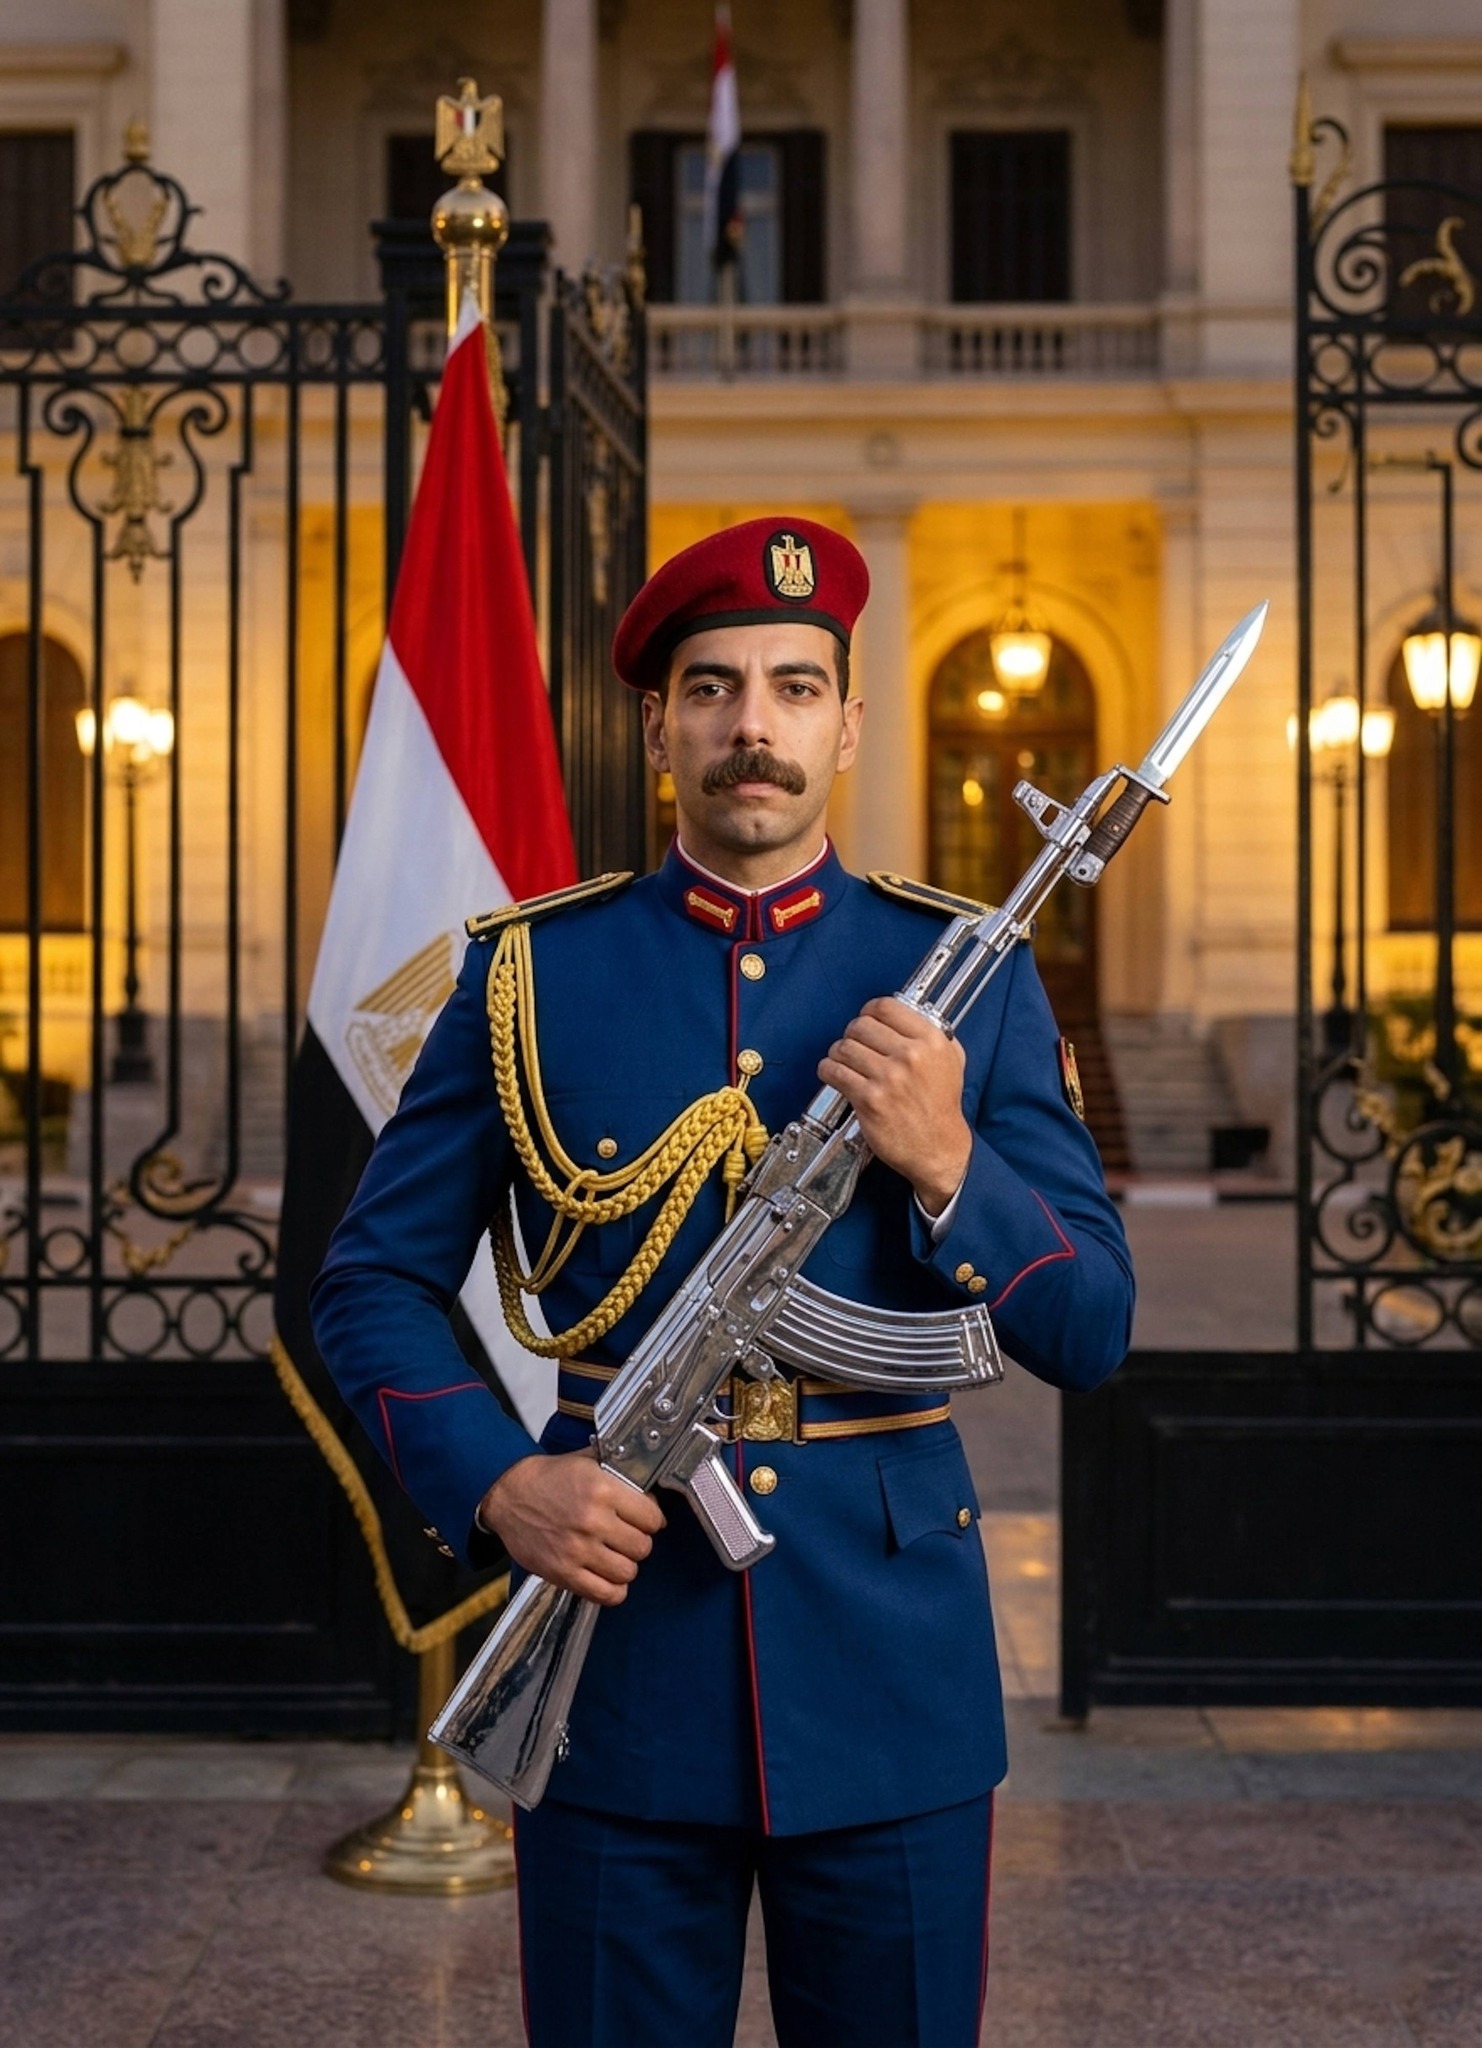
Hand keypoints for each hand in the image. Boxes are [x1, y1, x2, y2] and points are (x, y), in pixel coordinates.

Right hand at [477, 1449, 665, 1605]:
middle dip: (638, 1541)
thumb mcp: (588, 1462)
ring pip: (628, 1573)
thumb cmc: (548, 1478)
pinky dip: (612, 1590)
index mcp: (602, 1490)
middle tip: (627, 1536)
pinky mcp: (562, 1573)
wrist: (508, 1493)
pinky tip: (606, 1576)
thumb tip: (653, 1489)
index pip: (652, 1517)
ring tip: (614, 1555)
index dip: (652, 1519)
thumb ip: (622, 1473)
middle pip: (643, 1547)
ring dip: (625, 1565)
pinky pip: (606, 1594)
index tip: (645, 1519)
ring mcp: (577, 1550)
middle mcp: (592, 1521)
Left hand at [817, 996, 971, 1215]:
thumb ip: (930, 1034)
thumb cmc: (941, 1106)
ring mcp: (888, 1078)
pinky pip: (834, 1072)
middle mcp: (910, 1056)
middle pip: (860, 1026)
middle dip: (852, 1035)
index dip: (868, 1012)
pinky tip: (834, 1074)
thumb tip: (904, 1013)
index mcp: (931, 1041)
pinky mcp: (869, 1100)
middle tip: (854, 1046)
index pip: (885, 1007)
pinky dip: (828, 1070)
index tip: (865, 1021)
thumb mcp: (951, 1061)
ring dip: (837, 1054)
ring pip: (843, 1048)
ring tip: (843, 1062)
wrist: (939, 1148)